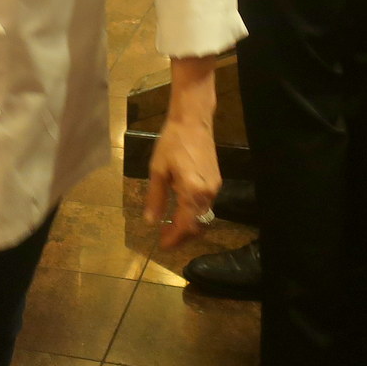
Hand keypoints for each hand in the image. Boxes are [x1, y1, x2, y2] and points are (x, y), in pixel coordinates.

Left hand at [144, 115, 220, 249]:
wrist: (193, 120)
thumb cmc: (172, 142)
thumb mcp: (158, 169)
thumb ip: (155, 197)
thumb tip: (150, 221)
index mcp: (192, 191)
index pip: (186, 225)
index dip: (174, 238)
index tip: (162, 245)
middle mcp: (208, 193)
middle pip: (198, 225)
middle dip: (182, 236)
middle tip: (165, 239)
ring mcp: (214, 187)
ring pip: (204, 216)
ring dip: (188, 225)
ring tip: (170, 228)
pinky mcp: (216, 181)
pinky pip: (206, 204)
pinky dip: (194, 213)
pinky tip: (181, 211)